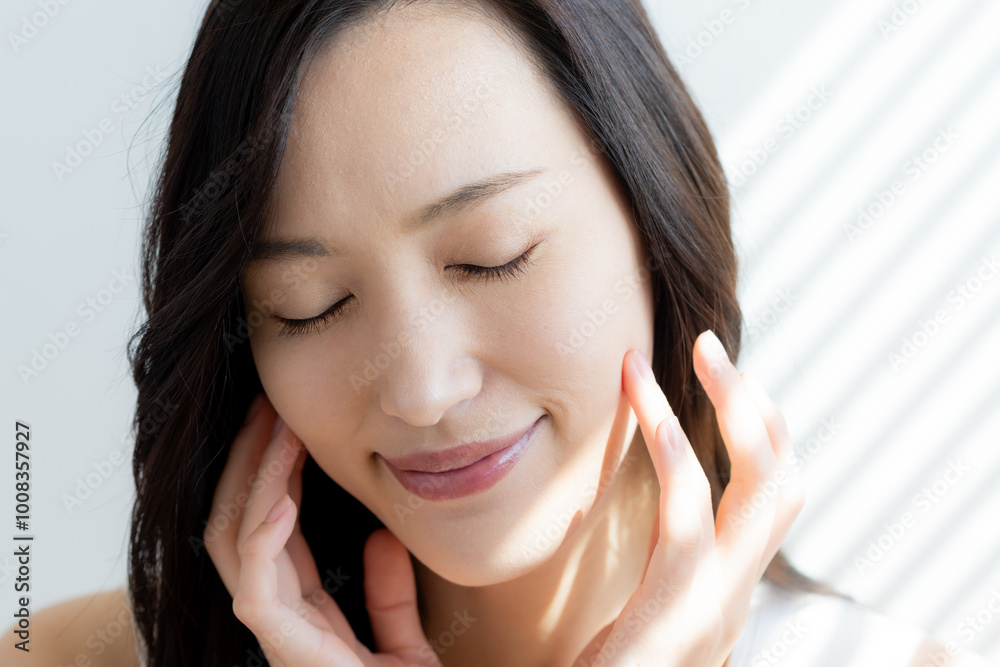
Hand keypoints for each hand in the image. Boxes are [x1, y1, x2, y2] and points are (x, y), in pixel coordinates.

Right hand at [203, 395, 441, 666]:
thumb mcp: (405, 644)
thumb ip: (389, 596)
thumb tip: (380, 540)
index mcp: (304, 615)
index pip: (272, 532)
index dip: (274, 475)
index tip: (288, 422)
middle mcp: (280, 621)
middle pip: (238, 526)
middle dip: (247, 464)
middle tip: (266, 405)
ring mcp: (278, 638)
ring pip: (235, 545)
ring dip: (251, 481)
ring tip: (271, 425)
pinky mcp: (288, 654)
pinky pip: (258, 588)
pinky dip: (263, 536)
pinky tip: (283, 492)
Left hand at [573, 330, 805, 665]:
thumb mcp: (645, 614)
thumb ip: (665, 568)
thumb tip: (646, 510)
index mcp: (724, 585)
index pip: (765, 496)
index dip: (755, 430)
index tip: (719, 377)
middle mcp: (735, 591)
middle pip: (781, 481)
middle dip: (757, 406)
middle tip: (711, 346)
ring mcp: (718, 602)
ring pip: (762, 488)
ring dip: (734, 410)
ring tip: (698, 353)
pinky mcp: (680, 611)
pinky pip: (691, 516)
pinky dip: (677, 450)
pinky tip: (651, 407)